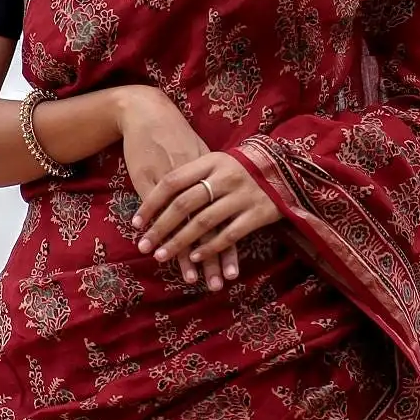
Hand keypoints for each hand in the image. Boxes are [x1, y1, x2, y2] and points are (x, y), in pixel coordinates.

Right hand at [114, 89, 241, 290]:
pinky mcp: (152, 182)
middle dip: (214, 258)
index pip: (225, 219)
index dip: (229, 247)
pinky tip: (162, 254)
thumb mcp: (198, 154)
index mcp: (214, 178)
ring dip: (186, 255)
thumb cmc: (173, 135)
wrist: (147, 112)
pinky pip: (160, 214)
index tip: (234, 272)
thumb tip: (227, 202)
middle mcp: (199, 182)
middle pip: (209, 227)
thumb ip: (212, 180)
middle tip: (218, 285)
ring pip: (185, 225)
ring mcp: (176, 184)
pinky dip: (162, 235)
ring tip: (193, 280)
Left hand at [134, 147, 279, 290]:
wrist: (284, 164)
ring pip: (204, 223)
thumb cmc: (239, 166)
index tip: (136, 223)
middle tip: (144, 246)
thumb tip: (154, 197)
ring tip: (162, 256)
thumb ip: (191, 175)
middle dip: (161, 228)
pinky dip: (210, 248)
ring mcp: (243, 195)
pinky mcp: (259, 213)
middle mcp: (226, 176)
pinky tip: (195, 258)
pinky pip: (229, 234)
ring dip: (180, 243)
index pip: (172, 182)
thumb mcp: (215, 161)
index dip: (152, 204)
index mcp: (211, 161)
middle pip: (185, 204)